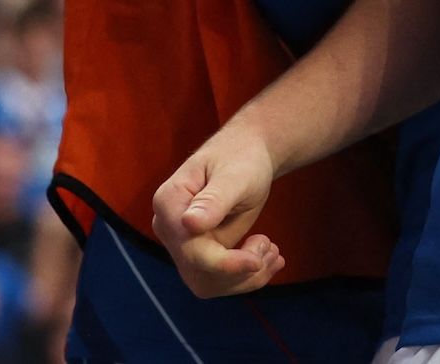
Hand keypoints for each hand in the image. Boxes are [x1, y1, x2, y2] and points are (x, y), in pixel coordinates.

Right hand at [151, 123, 285, 298]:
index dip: (224, 263)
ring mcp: (180, 243)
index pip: (189, 249)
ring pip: (207, 284)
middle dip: (238, 272)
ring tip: (272, 252)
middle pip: (197, 272)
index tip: (256, 261)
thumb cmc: (241, 158)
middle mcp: (167, 227)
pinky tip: (267, 259)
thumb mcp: (234, 176)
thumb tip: (189, 225)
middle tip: (271, 248)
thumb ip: (213, 200)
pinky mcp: (197, 253)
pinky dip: (245, 277)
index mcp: (169, 203)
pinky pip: (217, 280)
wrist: (247, 156)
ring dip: (245, 278)